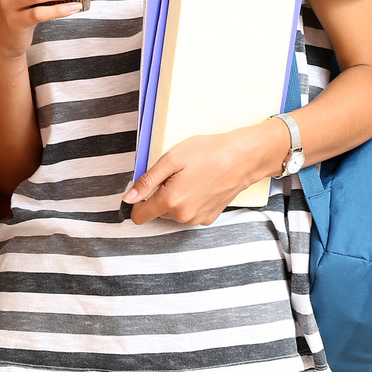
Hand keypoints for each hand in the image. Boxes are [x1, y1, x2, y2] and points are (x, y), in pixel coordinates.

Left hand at [125, 119, 290, 225]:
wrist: (242, 158)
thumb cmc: (209, 153)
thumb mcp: (171, 159)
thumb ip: (147, 181)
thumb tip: (129, 198)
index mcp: (171, 201)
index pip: (139, 216)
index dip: (138, 201)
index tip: (145, 188)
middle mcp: (183, 216)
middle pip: (157, 213)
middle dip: (160, 196)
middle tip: (176, 175)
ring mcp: (198, 219)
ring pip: (174, 214)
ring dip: (176, 199)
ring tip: (191, 178)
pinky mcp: (209, 217)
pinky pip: (190, 214)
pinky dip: (191, 202)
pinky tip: (201, 186)